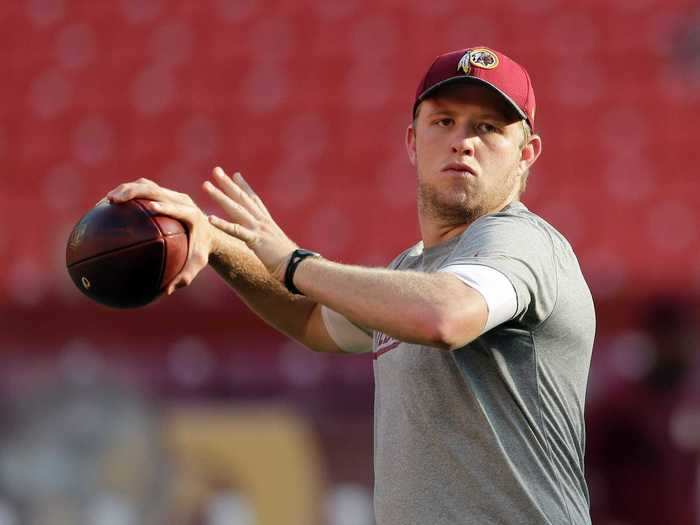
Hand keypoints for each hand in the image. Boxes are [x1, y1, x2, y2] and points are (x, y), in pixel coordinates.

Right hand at [105, 178, 216, 294]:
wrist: (208, 234)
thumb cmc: (201, 251)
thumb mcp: (197, 264)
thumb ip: (185, 277)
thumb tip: (167, 291)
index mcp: (191, 215)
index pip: (177, 208)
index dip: (165, 206)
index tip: (151, 208)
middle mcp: (181, 200)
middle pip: (156, 189)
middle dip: (134, 191)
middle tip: (114, 200)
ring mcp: (171, 195)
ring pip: (147, 185)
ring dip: (126, 189)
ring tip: (108, 200)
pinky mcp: (163, 194)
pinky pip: (143, 191)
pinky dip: (126, 195)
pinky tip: (109, 206)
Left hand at [204, 167, 297, 281]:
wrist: (297, 265)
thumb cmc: (289, 261)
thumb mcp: (276, 246)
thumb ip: (269, 240)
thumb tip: (269, 243)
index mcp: (267, 222)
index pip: (254, 200)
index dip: (244, 186)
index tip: (235, 175)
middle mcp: (262, 221)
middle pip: (242, 198)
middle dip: (228, 183)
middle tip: (216, 170)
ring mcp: (258, 229)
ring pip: (235, 208)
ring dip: (219, 196)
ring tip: (206, 185)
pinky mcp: (255, 240)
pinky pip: (236, 231)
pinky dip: (222, 224)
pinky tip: (210, 218)